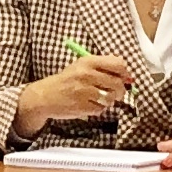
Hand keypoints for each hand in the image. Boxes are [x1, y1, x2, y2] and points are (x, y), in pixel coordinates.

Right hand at [10, 55, 133, 138]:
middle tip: (117, 93)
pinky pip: (101, 109)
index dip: (125, 73)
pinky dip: (98, 108)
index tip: (124, 78)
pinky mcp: (82, 106)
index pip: (118, 64)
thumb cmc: (66, 80)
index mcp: (88, 62)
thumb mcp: (81, 66)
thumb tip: (126, 73)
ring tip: (99, 98)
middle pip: (117, 83)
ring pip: (110, 98)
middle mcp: (87, 75)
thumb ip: (103, 66)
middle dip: (120, 90)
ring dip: (108, 100)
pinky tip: (89, 104)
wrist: (45, 96)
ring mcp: (84, 91)